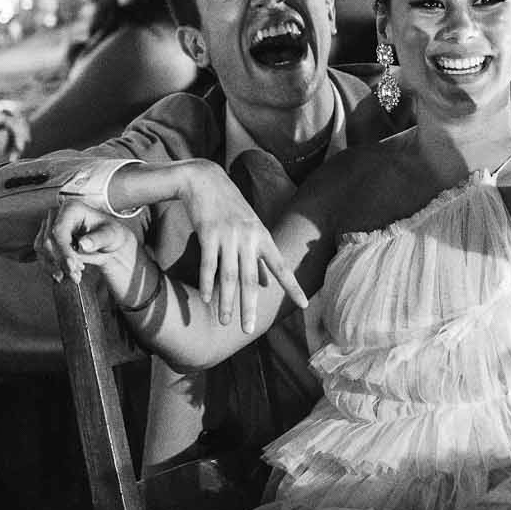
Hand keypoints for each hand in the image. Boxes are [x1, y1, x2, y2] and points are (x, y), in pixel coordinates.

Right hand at [47, 200, 140, 304]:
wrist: (106, 241)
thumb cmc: (109, 233)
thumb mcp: (110, 235)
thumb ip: (98, 239)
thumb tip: (83, 244)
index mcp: (71, 209)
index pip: (58, 231)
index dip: (63, 250)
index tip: (72, 266)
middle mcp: (56, 215)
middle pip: (48, 241)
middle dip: (61, 261)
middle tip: (76, 274)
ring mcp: (49, 226)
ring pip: (42, 250)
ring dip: (56, 266)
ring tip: (74, 275)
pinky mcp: (46, 239)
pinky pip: (42, 255)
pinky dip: (52, 267)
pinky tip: (65, 274)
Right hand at [179, 162, 305, 329]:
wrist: (205, 180)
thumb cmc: (230, 206)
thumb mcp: (251, 227)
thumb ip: (259, 256)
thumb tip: (267, 283)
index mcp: (262, 237)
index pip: (281, 266)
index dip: (293, 286)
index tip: (305, 304)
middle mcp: (249, 238)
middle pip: (251, 279)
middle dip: (250, 306)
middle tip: (249, 330)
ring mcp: (229, 236)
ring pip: (229, 275)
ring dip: (227, 301)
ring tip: (226, 322)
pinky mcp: (209, 234)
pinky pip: (209, 264)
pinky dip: (207, 283)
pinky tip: (205, 299)